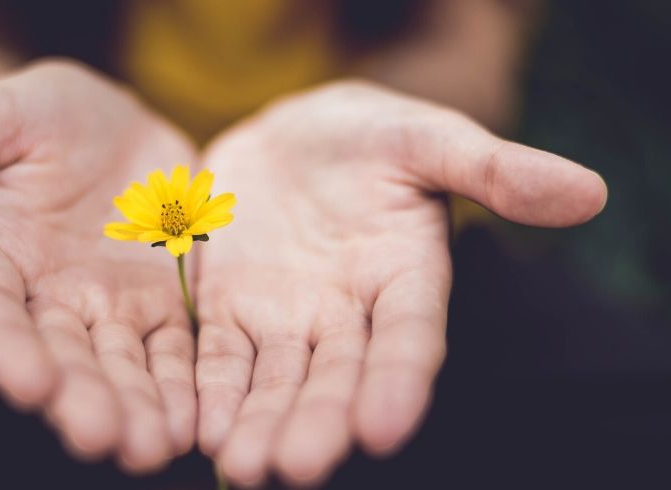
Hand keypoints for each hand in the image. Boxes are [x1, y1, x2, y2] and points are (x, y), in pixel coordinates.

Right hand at [0, 60, 197, 471]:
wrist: (107, 123)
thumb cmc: (36, 117)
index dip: (5, 350)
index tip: (30, 385)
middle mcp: (46, 299)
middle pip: (61, 357)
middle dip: (81, 399)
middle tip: (104, 439)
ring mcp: (108, 306)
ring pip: (121, 366)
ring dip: (137, 408)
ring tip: (155, 446)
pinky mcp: (160, 303)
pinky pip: (173, 349)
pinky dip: (183, 384)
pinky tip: (197, 420)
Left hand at [194, 81, 606, 486]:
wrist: (292, 136)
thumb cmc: (370, 135)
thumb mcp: (427, 138)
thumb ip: (493, 168)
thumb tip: (587, 191)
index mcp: (406, 277)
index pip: (409, 337)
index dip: (399, 381)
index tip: (384, 428)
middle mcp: (348, 314)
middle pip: (336, 376)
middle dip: (318, 421)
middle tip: (296, 466)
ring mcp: (286, 317)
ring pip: (276, 380)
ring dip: (260, 423)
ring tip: (243, 466)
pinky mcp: (230, 310)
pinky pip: (220, 357)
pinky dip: (212, 391)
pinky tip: (200, 428)